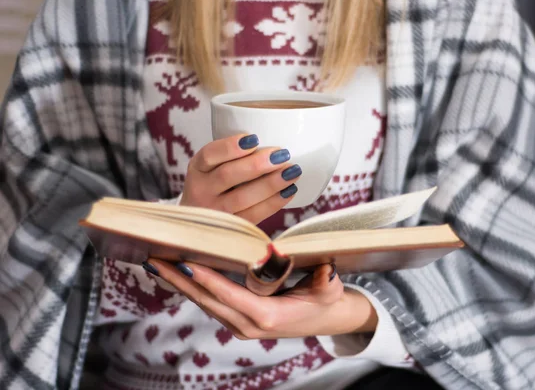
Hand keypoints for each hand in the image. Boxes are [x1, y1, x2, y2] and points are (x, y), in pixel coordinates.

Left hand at [145, 259, 377, 338]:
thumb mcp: (330, 290)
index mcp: (268, 316)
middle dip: (180, 280)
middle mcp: (248, 325)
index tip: (186, 263)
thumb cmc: (327, 301)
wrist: (326, 319)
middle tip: (155, 259)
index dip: (208, 280)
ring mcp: (240, 325)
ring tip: (157, 263)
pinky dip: (191, 288)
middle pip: (207, 300)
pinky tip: (177, 273)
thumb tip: (325, 269)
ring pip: (204, 303)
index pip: (230, 296)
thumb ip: (326, 282)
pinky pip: (210, 303)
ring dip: (180, 284)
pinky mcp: (237, 320)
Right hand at [180, 134, 301, 223]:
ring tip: (292, 172)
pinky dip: (273, 203)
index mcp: (197, 168)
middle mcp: (201, 190)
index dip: (231, 147)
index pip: (210, 154)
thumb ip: (234, 156)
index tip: (254, 138)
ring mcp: (215, 211)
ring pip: (242, 197)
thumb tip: (275, 143)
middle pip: (228, 175)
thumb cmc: (216, 186)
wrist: (199, 223)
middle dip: (257, 164)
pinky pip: (253, 215)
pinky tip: (289, 191)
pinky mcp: (230, 227)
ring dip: (270, 183)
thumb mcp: (213, 168)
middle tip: (282, 155)